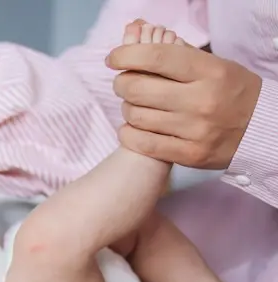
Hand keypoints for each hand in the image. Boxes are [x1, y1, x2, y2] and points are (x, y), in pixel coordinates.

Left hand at [106, 39, 262, 168]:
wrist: (262, 130)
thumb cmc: (231, 91)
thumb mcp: (214, 64)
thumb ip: (175, 52)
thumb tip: (136, 33)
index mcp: (209, 71)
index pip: (156, 57)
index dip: (126, 56)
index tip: (114, 59)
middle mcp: (202, 100)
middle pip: (138, 88)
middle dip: (122, 83)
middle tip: (124, 83)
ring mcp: (196, 129)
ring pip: (136, 116)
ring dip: (127, 108)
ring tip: (136, 105)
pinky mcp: (190, 154)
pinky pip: (142, 143)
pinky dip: (129, 133)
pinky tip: (133, 127)